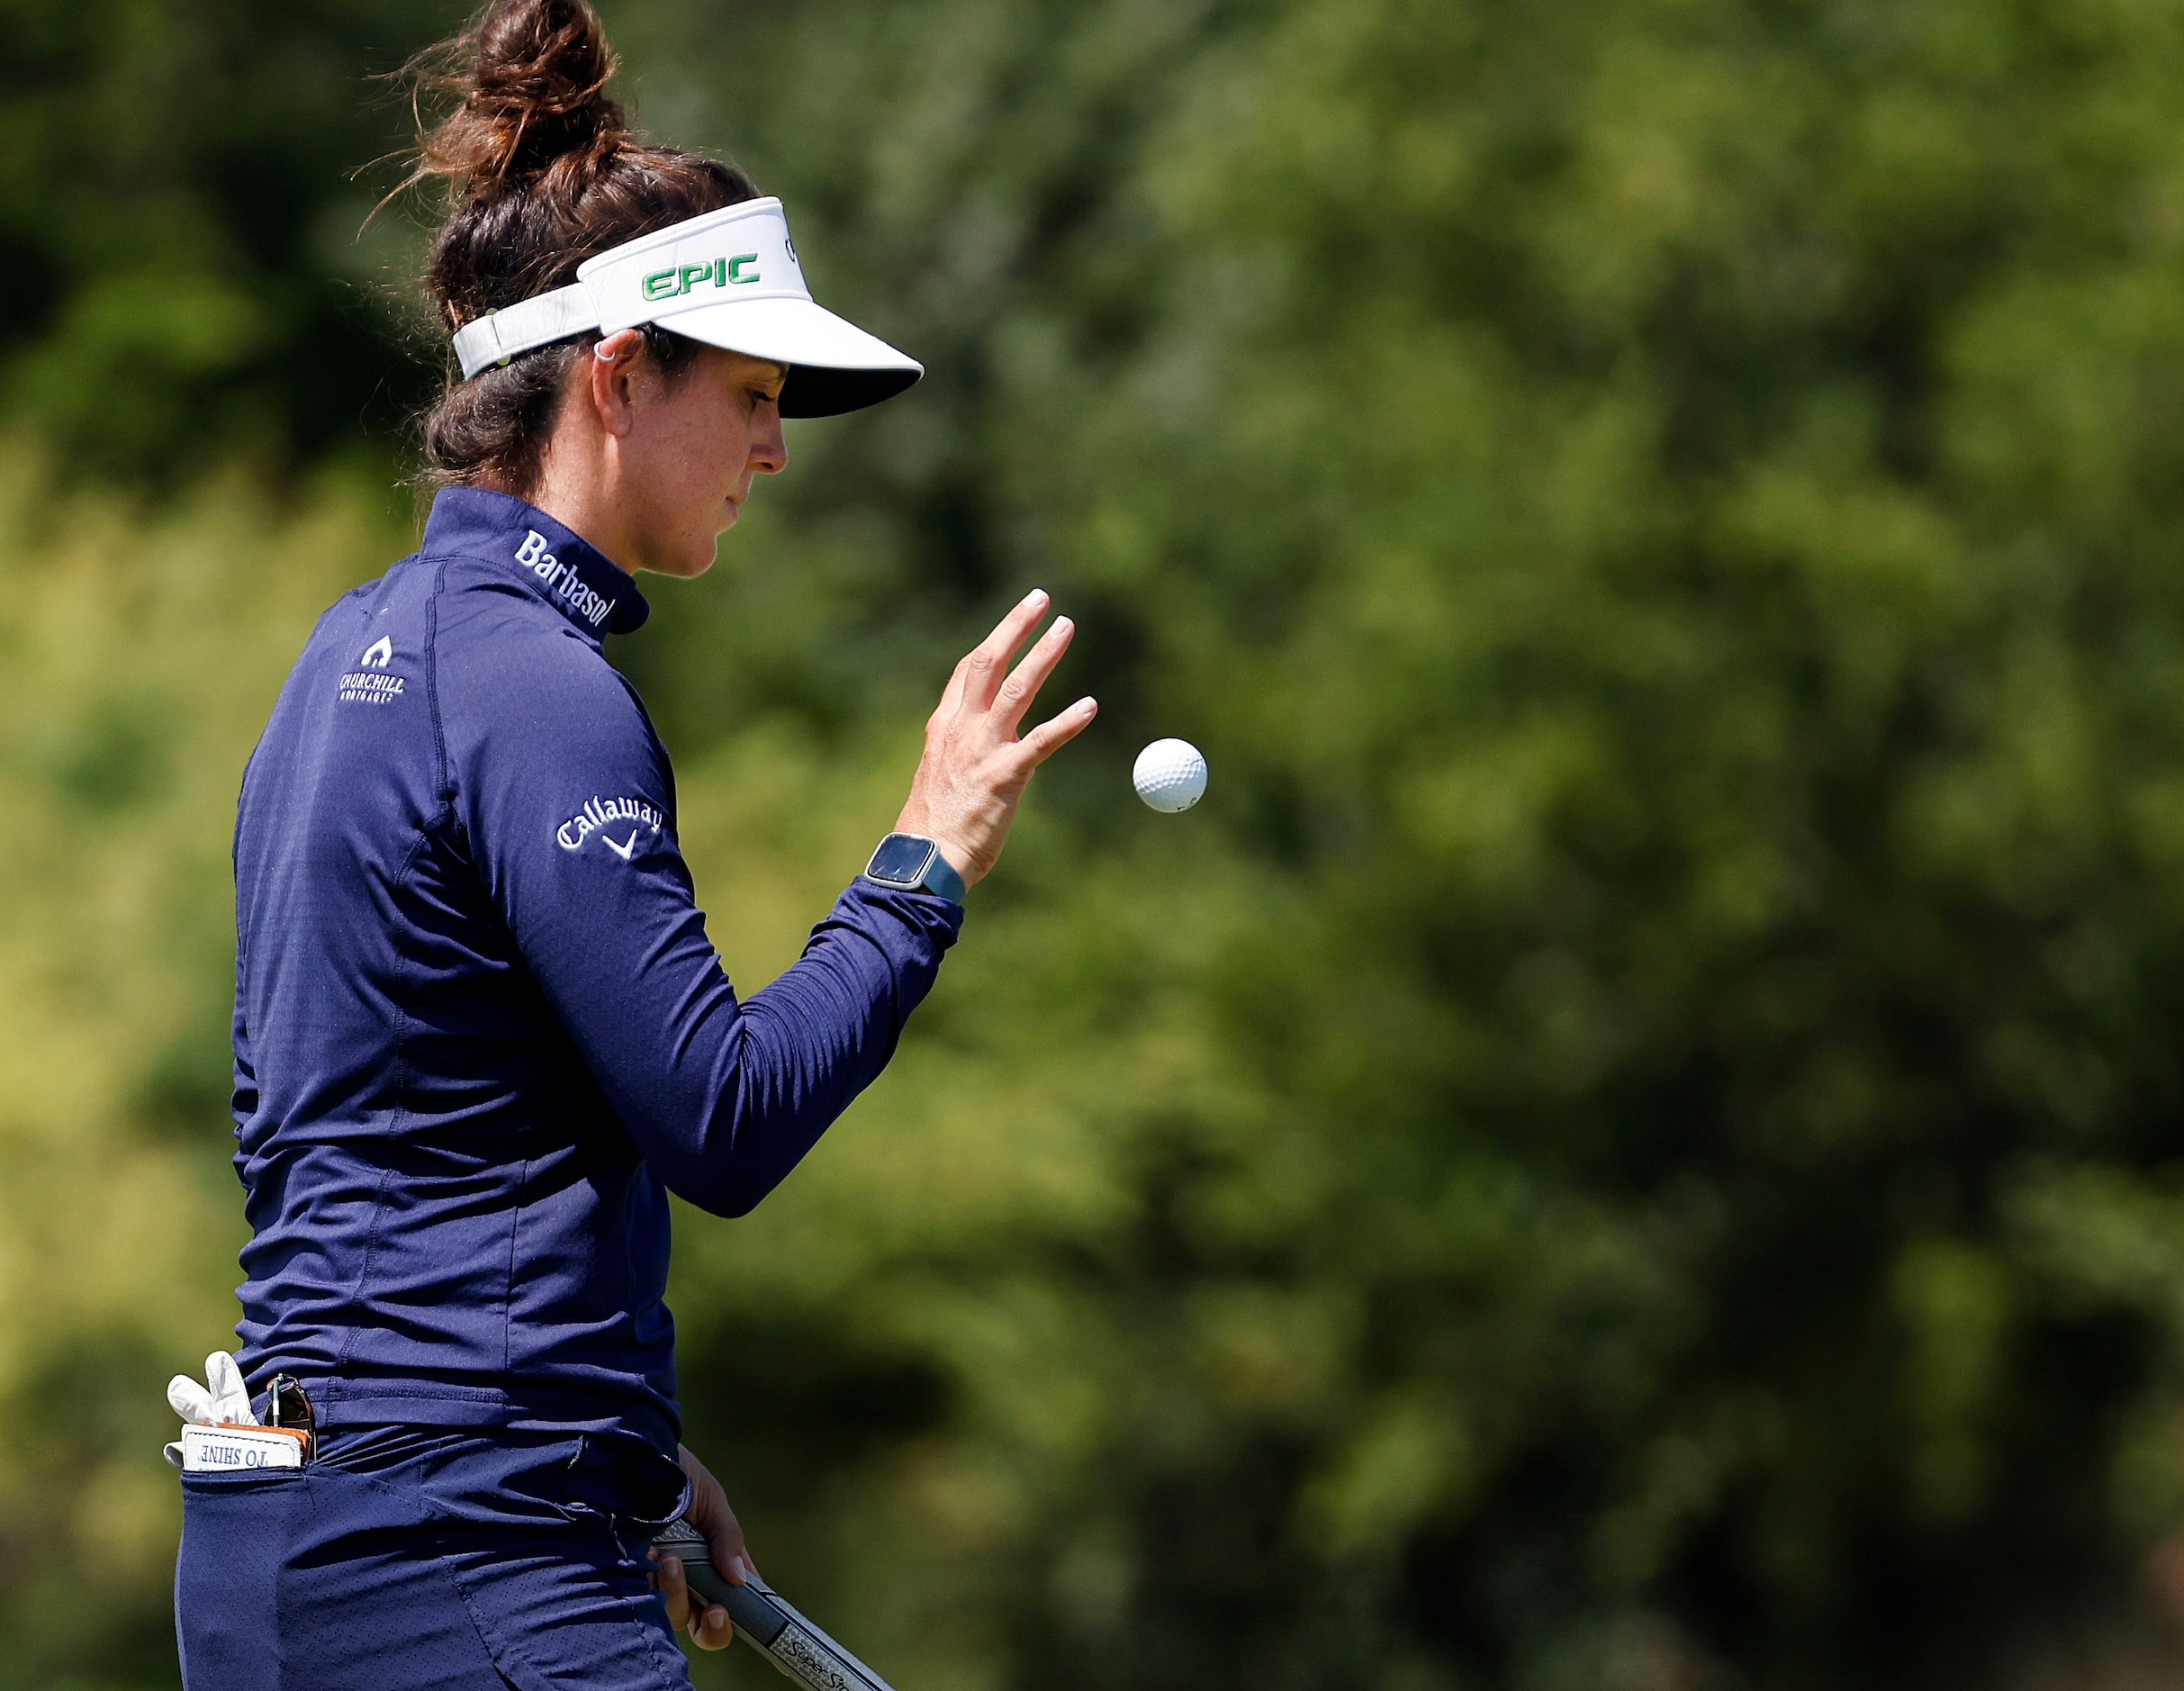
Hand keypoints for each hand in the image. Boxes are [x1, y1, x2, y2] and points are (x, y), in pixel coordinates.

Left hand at [649, 1443, 752, 1651]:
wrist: (632, 1452)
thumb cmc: (677, 1473)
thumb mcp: (711, 1500)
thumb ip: (727, 1536)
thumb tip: (739, 1578)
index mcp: (711, 1563)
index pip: (728, 1605)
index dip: (732, 1619)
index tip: (728, 1611)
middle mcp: (684, 1578)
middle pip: (699, 1624)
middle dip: (709, 1625)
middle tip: (714, 1609)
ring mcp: (653, 1579)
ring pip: (670, 1613)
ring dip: (675, 1592)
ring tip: (671, 1557)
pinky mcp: (623, 1575)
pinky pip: (637, 1598)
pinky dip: (646, 1584)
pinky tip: (648, 1555)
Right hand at [895, 589, 1096, 885]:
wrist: (924, 861)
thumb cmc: (935, 828)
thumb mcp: (943, 777)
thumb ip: (965, 754)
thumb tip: (994, 749)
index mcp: (945, 727)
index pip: (969, 671)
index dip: (995, 640)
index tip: (1017, 618)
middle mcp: (962, 729)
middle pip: (989, 663)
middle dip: (1015, 627)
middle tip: (1041, 598)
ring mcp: (982, 749)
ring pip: (1017, 688)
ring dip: (1043, 654)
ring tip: (1065, 627)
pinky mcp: (1004, 775)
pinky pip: (1041, 741)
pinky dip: (1068, 721)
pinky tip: (1090, 706)